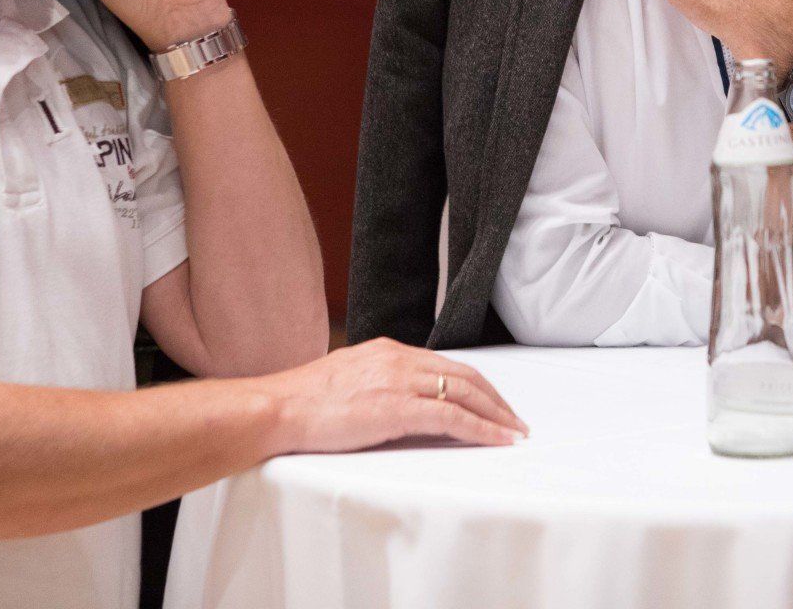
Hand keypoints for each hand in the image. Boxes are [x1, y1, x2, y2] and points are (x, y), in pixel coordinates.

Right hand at [256, 337, 527, 453]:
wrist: (277, 407)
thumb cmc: (303, 402)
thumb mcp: (348, 380)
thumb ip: (377, 383)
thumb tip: (397, 399)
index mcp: (388, 351)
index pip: (446, 365)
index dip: (476, 384)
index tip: (492, 402)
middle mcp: (400, 359)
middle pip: (465, 375)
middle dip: (495, 399)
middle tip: (515, 420)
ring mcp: (400, 381)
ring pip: (466, 393)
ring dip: (496, 414)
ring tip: (515, 432)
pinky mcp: (397, 408)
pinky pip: (452, 416)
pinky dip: (481, 428)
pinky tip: (497, 440)